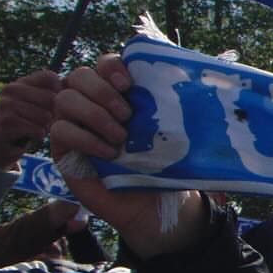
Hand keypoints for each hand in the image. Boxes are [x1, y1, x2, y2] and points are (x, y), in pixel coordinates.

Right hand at [0, 70, 62, 169]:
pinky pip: (37, 130)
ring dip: (47, 126)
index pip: (50, 78)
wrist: (6, 145)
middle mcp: (11, 88)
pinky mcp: (5, 122)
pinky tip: (32, 135)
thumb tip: (74, 81)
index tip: (53, 106)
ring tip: (37, 128)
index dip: (60, 94)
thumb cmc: (33, 122)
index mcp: (21, 81)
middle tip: (45, 121)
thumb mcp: (45, 105)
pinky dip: (40, 136)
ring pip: (45, 116)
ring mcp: (6, 104)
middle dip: (54, 114)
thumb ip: (59, 92)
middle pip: (51, 98)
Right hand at [48, 52, 207, 257]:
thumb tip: (214, 75)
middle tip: (128, 116)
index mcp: (120, 95)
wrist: (156, 207)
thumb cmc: (166, 168)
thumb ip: (180, 107)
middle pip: (79, 75)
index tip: (131, 83)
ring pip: (64, 97)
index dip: (112, 66)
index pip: (105, 64)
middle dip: (102, 91)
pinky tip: (109, 153)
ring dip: (94, 114)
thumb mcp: (177, 134)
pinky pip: (58, 130)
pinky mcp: (63, 149)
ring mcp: (75, 125)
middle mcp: (93, 106)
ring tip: (121, 137)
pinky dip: (84, 137)